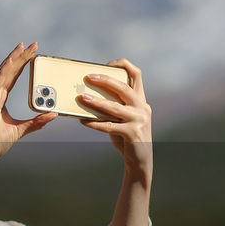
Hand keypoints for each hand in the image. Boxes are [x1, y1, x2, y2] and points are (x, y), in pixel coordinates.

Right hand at [0, 42, 56, 168]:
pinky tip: (11, 61)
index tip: (33, 53)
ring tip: (23, 47)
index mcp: (1, 98)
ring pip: (3, 73)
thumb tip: (53, 114)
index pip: (13, 76)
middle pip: (9, 70)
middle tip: (33, 45)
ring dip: (13, 59)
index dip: (22, 63)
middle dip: (20, 56)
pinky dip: (3, 71)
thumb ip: (36, 122)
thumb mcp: (22, 130)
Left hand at [77, 59, 152, 180]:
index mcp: (141, 100)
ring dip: (96, 102)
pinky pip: (110, 126)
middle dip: (105, 80)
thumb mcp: (123, 118)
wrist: (140, 160)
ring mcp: (139, 120)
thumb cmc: (127, 136)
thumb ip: (114, 106)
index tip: (108, 64)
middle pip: (124, 88)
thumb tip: (88, 95)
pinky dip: (95, 123)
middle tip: (88, 77)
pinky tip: (83, 121)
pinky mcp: (133, 134)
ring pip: (115, 107)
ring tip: (81, 97)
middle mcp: (142, 107)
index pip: (137, 74)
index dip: (123, 65)